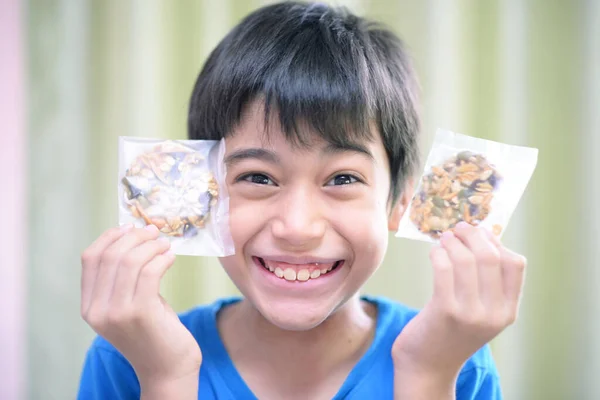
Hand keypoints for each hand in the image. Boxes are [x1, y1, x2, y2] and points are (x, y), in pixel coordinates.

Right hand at [81, 224, 201, 396]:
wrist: (167, 369)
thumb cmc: (153, 332)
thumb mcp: (129, 304)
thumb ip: (125, 279)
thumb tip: (136, 237)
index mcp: (89, 306)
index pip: (90, 258)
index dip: (110, 237)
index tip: (130, 227)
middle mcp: (97, 310)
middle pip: (111, 256)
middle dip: (135, 237)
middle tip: (155, 232)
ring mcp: (117, 313)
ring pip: (130, 261)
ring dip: (151, 246)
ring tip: (165, 244)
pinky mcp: (141, 313)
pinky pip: (150, 272)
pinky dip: (161, 258)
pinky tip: (170, 257)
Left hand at [391, 222, 525, 394]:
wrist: (428, 366)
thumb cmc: (450, 332)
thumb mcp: (480, 312)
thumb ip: (487, 283)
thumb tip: (483, 237)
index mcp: (508, 311)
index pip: (515, 264)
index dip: (497, 242)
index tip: (480, 234)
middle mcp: (494, 313)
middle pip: (491, 257)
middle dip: (473, 235)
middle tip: (458, 228)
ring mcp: (471, 313)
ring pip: (467, 260)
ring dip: (453, 242)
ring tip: (444, 239)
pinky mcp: (445, 311)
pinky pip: (444, 268)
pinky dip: (439, 253)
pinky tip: (434, 253)